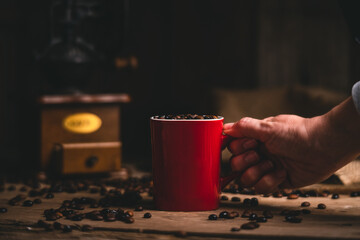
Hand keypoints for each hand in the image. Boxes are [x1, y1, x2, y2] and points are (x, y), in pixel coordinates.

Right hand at [223, 97, 359, 192]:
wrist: (323, 147)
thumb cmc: (297, 133)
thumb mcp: (268, 127)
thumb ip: (244, 127)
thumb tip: (225, 127)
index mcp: (256, 139)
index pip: (233, 147)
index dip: (238, 148)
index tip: (250, 144)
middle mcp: (259, 153)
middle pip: (235, 165)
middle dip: (245, 162)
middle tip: (258, 154)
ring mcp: (267, 168)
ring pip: (245, 180)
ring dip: (257, 172)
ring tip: (272, 164)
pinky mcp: (277, 182)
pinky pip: (261, 188)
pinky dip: (271, 181)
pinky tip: (283, 172)